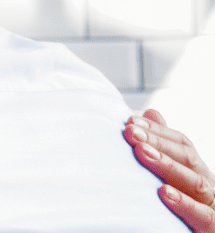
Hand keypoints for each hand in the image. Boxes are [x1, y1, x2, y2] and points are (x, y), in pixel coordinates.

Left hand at [124, 109, 214, 231]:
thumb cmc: (188, 207)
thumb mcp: (175, 177)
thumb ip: (165, 148)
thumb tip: (150, 114)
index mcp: (198, 171)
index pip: (182, 144)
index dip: (158, 131)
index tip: (131, 122)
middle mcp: (208, 185)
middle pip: (187, 157)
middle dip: (158, 142)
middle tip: (131, 132)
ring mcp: (212, 205)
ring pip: (194, 182)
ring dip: (167, 165)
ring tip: (142, 152)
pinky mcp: (212, 227)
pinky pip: (203, 215)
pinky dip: (184, 204)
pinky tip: (163, 192)